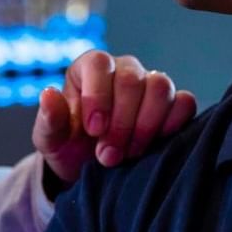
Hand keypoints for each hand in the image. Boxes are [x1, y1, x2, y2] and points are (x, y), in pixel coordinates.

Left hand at [34, 51, 197, 184]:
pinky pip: (184, 103)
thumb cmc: (68, 146)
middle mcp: (123, 69)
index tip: (93, 130)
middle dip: (121, 124)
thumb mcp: (50, 139)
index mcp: (89, 68)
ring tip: (129, 154)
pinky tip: (155, 144)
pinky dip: (172, 124)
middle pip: (131, 80)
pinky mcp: (173, 104)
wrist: (90, 167)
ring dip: (145, 126)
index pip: (99, 64)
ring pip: (161, 88)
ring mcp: (150, 84)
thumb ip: (49, 120)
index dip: (98, 97)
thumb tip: (47, 95)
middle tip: (107, 156)